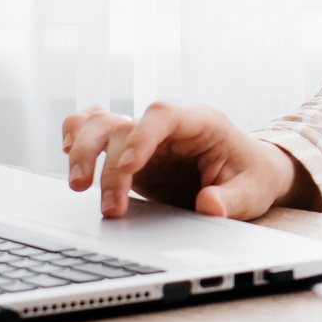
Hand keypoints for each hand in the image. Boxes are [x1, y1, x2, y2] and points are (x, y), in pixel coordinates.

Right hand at [61, 101, 317, 220]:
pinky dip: (77, 137)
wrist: (249, 173)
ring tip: (79, 187)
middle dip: (106, 161)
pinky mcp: (129, 152)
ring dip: (84, 151)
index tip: (129, 168)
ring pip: (101, 123)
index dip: (142, 137)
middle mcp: (168, 126)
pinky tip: (68, 156)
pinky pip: (95, 129)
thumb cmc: (252, 176)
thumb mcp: (253, 191)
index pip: (165, 115)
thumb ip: (232, 199)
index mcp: (202, 123)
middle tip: (104, 201)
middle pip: (124, 124)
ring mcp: (145, 137)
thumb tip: (209, 206)